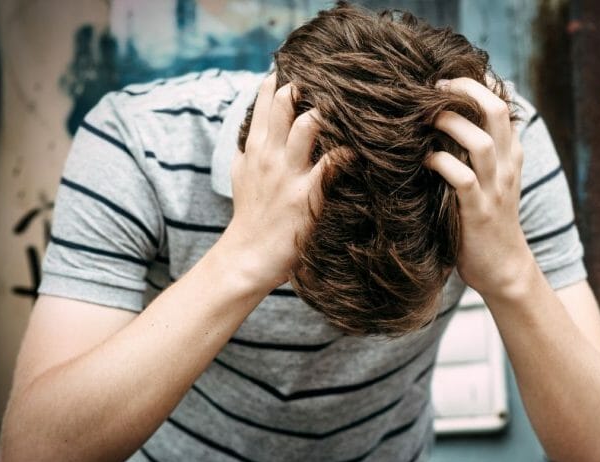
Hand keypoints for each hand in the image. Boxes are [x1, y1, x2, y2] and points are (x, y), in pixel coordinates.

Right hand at [223, 73, 327, 287]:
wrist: (246, 257)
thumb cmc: (250, 216)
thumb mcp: (240, 175)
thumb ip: (246, 147)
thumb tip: (249, 125)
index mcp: (255, 148)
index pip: (264, 101)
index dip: (281, 80)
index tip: (299, 65)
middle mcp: (270, 155)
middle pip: (284, 104)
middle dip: (305, 86)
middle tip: (329, 78)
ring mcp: (288, 174)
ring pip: (307, 125)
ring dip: (327, 112)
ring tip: (347, 106)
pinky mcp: (306, 196)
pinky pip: (331, 164)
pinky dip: (347, 152)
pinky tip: (359, 148)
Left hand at [427, 77, 535, 299]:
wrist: (504, 269)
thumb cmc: (487, 221)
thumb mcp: (491, 180)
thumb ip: (477, 152)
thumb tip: (447, 122)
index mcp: (510, 155)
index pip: (501, 104)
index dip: (476, 84)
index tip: (445, 79)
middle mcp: (506, 166)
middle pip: (496, 111)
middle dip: (464, 92)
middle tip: (433, 88)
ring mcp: (494, 189)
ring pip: (480, 142)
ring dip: (450, 124)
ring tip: (425, 118)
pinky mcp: (478, 212)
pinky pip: (463, 179)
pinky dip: (441, 164)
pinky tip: (424, 160)